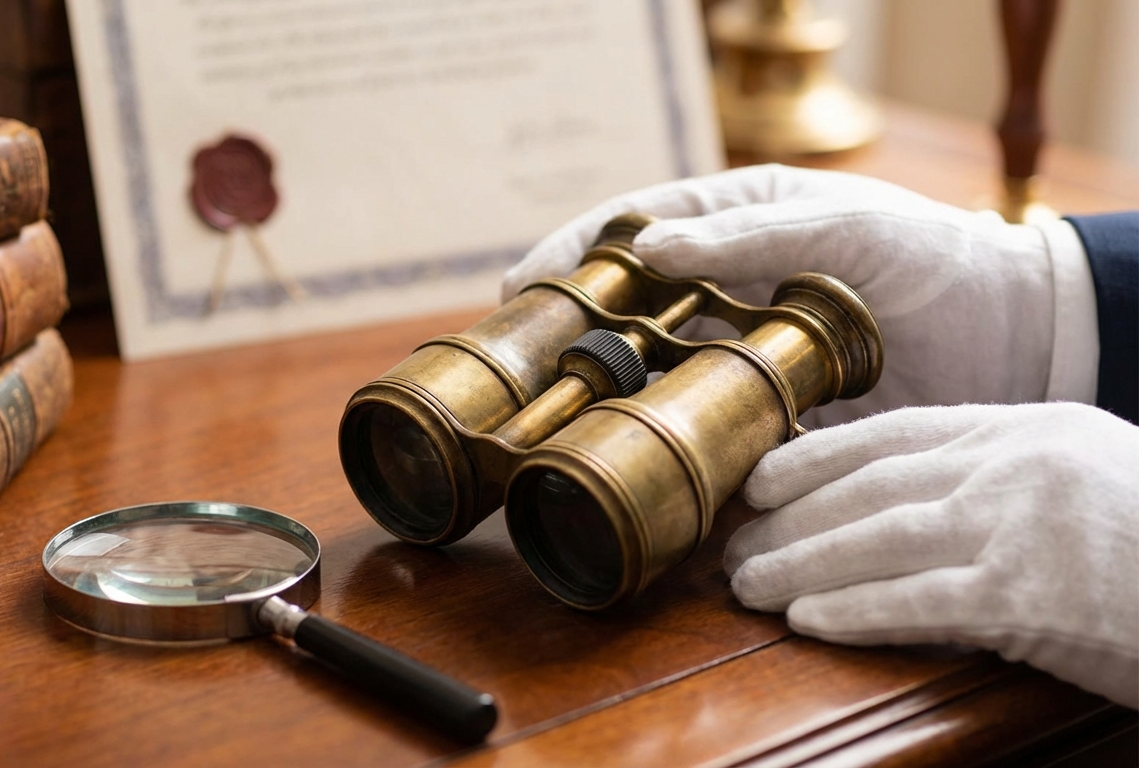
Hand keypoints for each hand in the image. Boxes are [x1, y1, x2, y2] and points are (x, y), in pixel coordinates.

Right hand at [504, 165, 1091, 425]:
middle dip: (574, 331)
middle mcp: (725, 291)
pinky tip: (638, 462)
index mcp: (735, 224)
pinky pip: (706, 434)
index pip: (635, 228)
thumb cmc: (932, 258)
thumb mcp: (844, 226)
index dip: (574, 251)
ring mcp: (742, 356)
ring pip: (657, 375)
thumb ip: (750, 236)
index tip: (523, 283)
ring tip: (563, 415)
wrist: (1013, 337)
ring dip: (613, 395)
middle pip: (628, 309)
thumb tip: (652, 247)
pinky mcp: (768, 417)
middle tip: (525, 359)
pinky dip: (673, 450)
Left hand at [724, 403, 1138, 707]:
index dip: (816, 456)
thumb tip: (901, 497)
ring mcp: (1019, 526)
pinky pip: (917, 600)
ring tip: (748, 583)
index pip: (895, 432)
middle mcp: (1012, 465)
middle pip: (869, 485)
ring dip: (799, 562)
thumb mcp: (1082, 473)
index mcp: (1024, 429)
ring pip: (876, 537)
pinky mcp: (1030, 595)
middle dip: (790, 517)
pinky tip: (806, 617)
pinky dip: (853, 608)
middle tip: (734, 543)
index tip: (762, 478)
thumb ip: (998, 474)